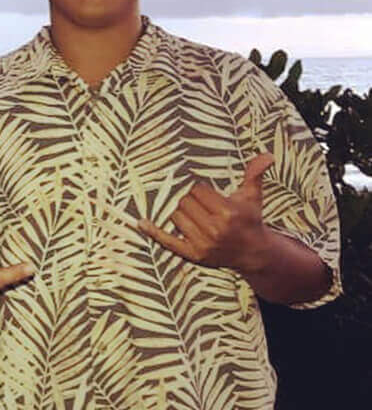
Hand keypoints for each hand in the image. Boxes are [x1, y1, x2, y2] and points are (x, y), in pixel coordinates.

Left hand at [139, 153, 274, 271]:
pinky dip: (153, 232)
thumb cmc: (250, 219)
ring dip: (183, 213)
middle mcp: (215, 229)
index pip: (196, 190)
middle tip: (206, 209)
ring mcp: (203, 244)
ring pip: (175, 215)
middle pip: (184, 202)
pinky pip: (167, 241)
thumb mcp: (252, 196)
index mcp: (228, 212)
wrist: (253, 252)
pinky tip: (141, 223)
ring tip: (199, 218)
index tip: (210, 197)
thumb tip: (267, 155)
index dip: (202, 191)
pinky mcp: (193, 255)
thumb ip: (254, 173)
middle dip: (193, 202)